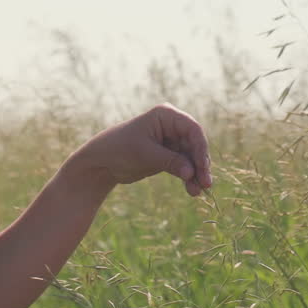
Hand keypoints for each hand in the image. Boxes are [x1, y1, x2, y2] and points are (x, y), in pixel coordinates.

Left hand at [70, 103, 212, 196]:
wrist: (101, 162)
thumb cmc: (120, 150)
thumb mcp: (145, 155)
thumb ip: (170, 161)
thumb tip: (192, 173)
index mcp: (165, 115)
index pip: (192, 129)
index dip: (200, 148)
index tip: (202, 167)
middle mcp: (171, 126)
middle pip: (195, 145)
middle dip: (200, 165)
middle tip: (206, 184)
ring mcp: (171, 141)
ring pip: (191, 158)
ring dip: (196, 174)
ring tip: (198, 191)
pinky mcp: (168, 156)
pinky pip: (184, 166)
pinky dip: (188, 178)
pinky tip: (192, 191)